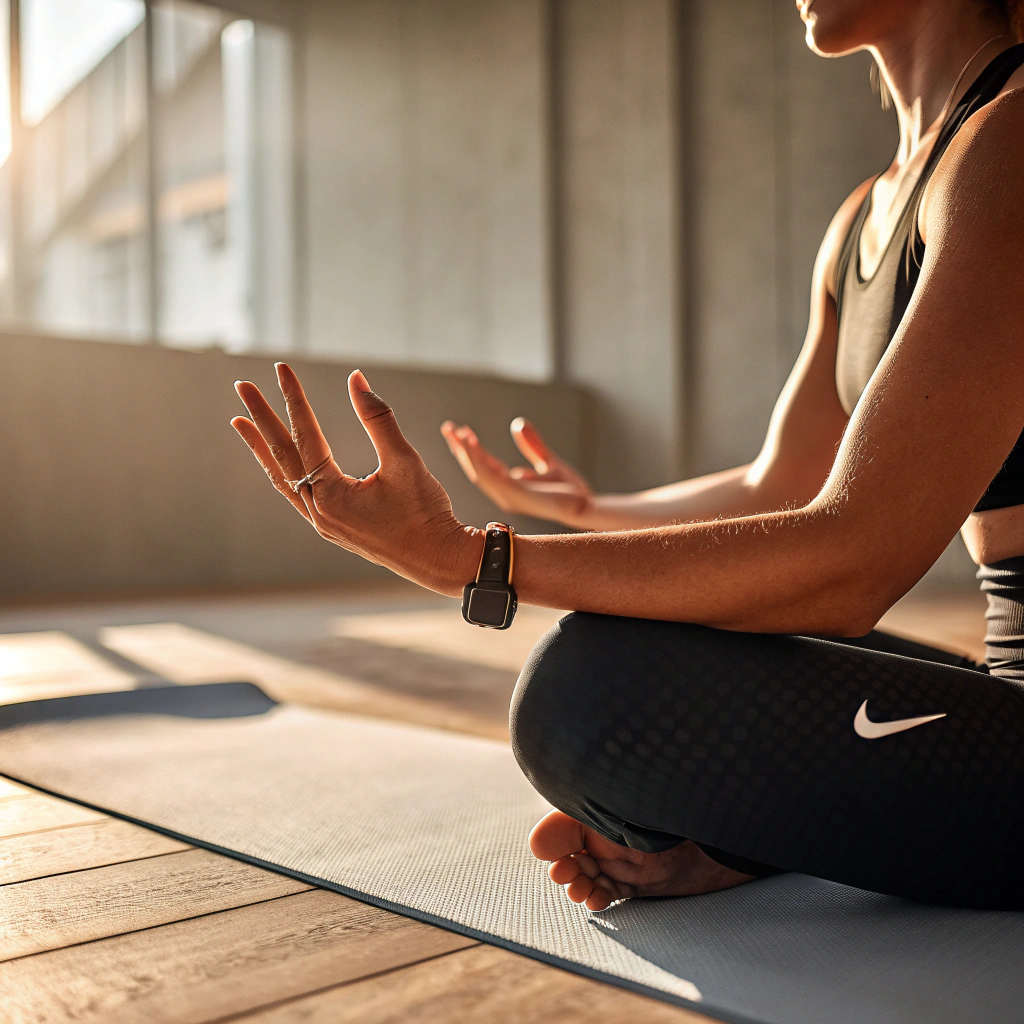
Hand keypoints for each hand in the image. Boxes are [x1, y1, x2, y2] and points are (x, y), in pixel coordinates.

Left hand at [231, 363, 479, 595]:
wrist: (438, 559)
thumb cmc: (426, 512)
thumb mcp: (405, 461)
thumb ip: (378, 419)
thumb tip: (357, 380)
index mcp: (333, 496)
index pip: (306, 437)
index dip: (294, 399)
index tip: (281, 369)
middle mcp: (320, 512)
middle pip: (282, 457)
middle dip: (261, 419)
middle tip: (242, 386)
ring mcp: (323, 522)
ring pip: (284, 478)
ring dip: (262, 448)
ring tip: (240, 422)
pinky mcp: (333, 527)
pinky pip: (297, 493)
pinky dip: (283, 470)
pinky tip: (279, 459)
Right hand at [441, 417, 592, 526]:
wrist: (584, 506)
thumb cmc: (569, 490)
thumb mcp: (548, 461)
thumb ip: (533, 445)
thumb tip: (518, 425)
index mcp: (509, 486)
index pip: (483, 466)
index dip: (470, 449)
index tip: (461, 431)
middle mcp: (504, 492)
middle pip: (475, 469)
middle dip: (460, 449)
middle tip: (448, 427)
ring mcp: (507, 495)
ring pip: (478, 472)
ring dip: (465, 452)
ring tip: (455, 432)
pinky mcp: (514, 494)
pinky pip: (490, 475)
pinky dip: (478, 459)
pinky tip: (472, 444)